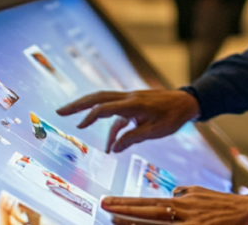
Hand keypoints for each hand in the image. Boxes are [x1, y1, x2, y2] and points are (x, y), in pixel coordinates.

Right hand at [56, 90, 200, 152]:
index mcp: (133, 104)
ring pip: (103, 101)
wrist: (186, 103)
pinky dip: (111, 127)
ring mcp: (130, 99)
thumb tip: (113, 149)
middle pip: (98, 97)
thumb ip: (133, 138)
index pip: (106, 107)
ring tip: (74, 122)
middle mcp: (128, 98)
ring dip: (88, 110)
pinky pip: (116, 114)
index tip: (79, 126)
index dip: (91, 116)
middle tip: (60, 111)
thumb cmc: (173, 117)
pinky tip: (111, 144)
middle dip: (78, 105)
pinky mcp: (132, 104)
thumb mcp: (155, 131)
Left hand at [103, 187, 247, 224]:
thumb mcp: (201, 193)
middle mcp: (182, 213)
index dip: (127, 202)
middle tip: (104, 207)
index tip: (108, 201)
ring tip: (114, 220)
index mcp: (182, 201)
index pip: (148, 202)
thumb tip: (170, 193)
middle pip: (147, 212)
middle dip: (124, 211)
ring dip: (134, 224)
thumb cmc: (225, 204)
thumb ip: (184, 193)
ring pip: (156, 224)